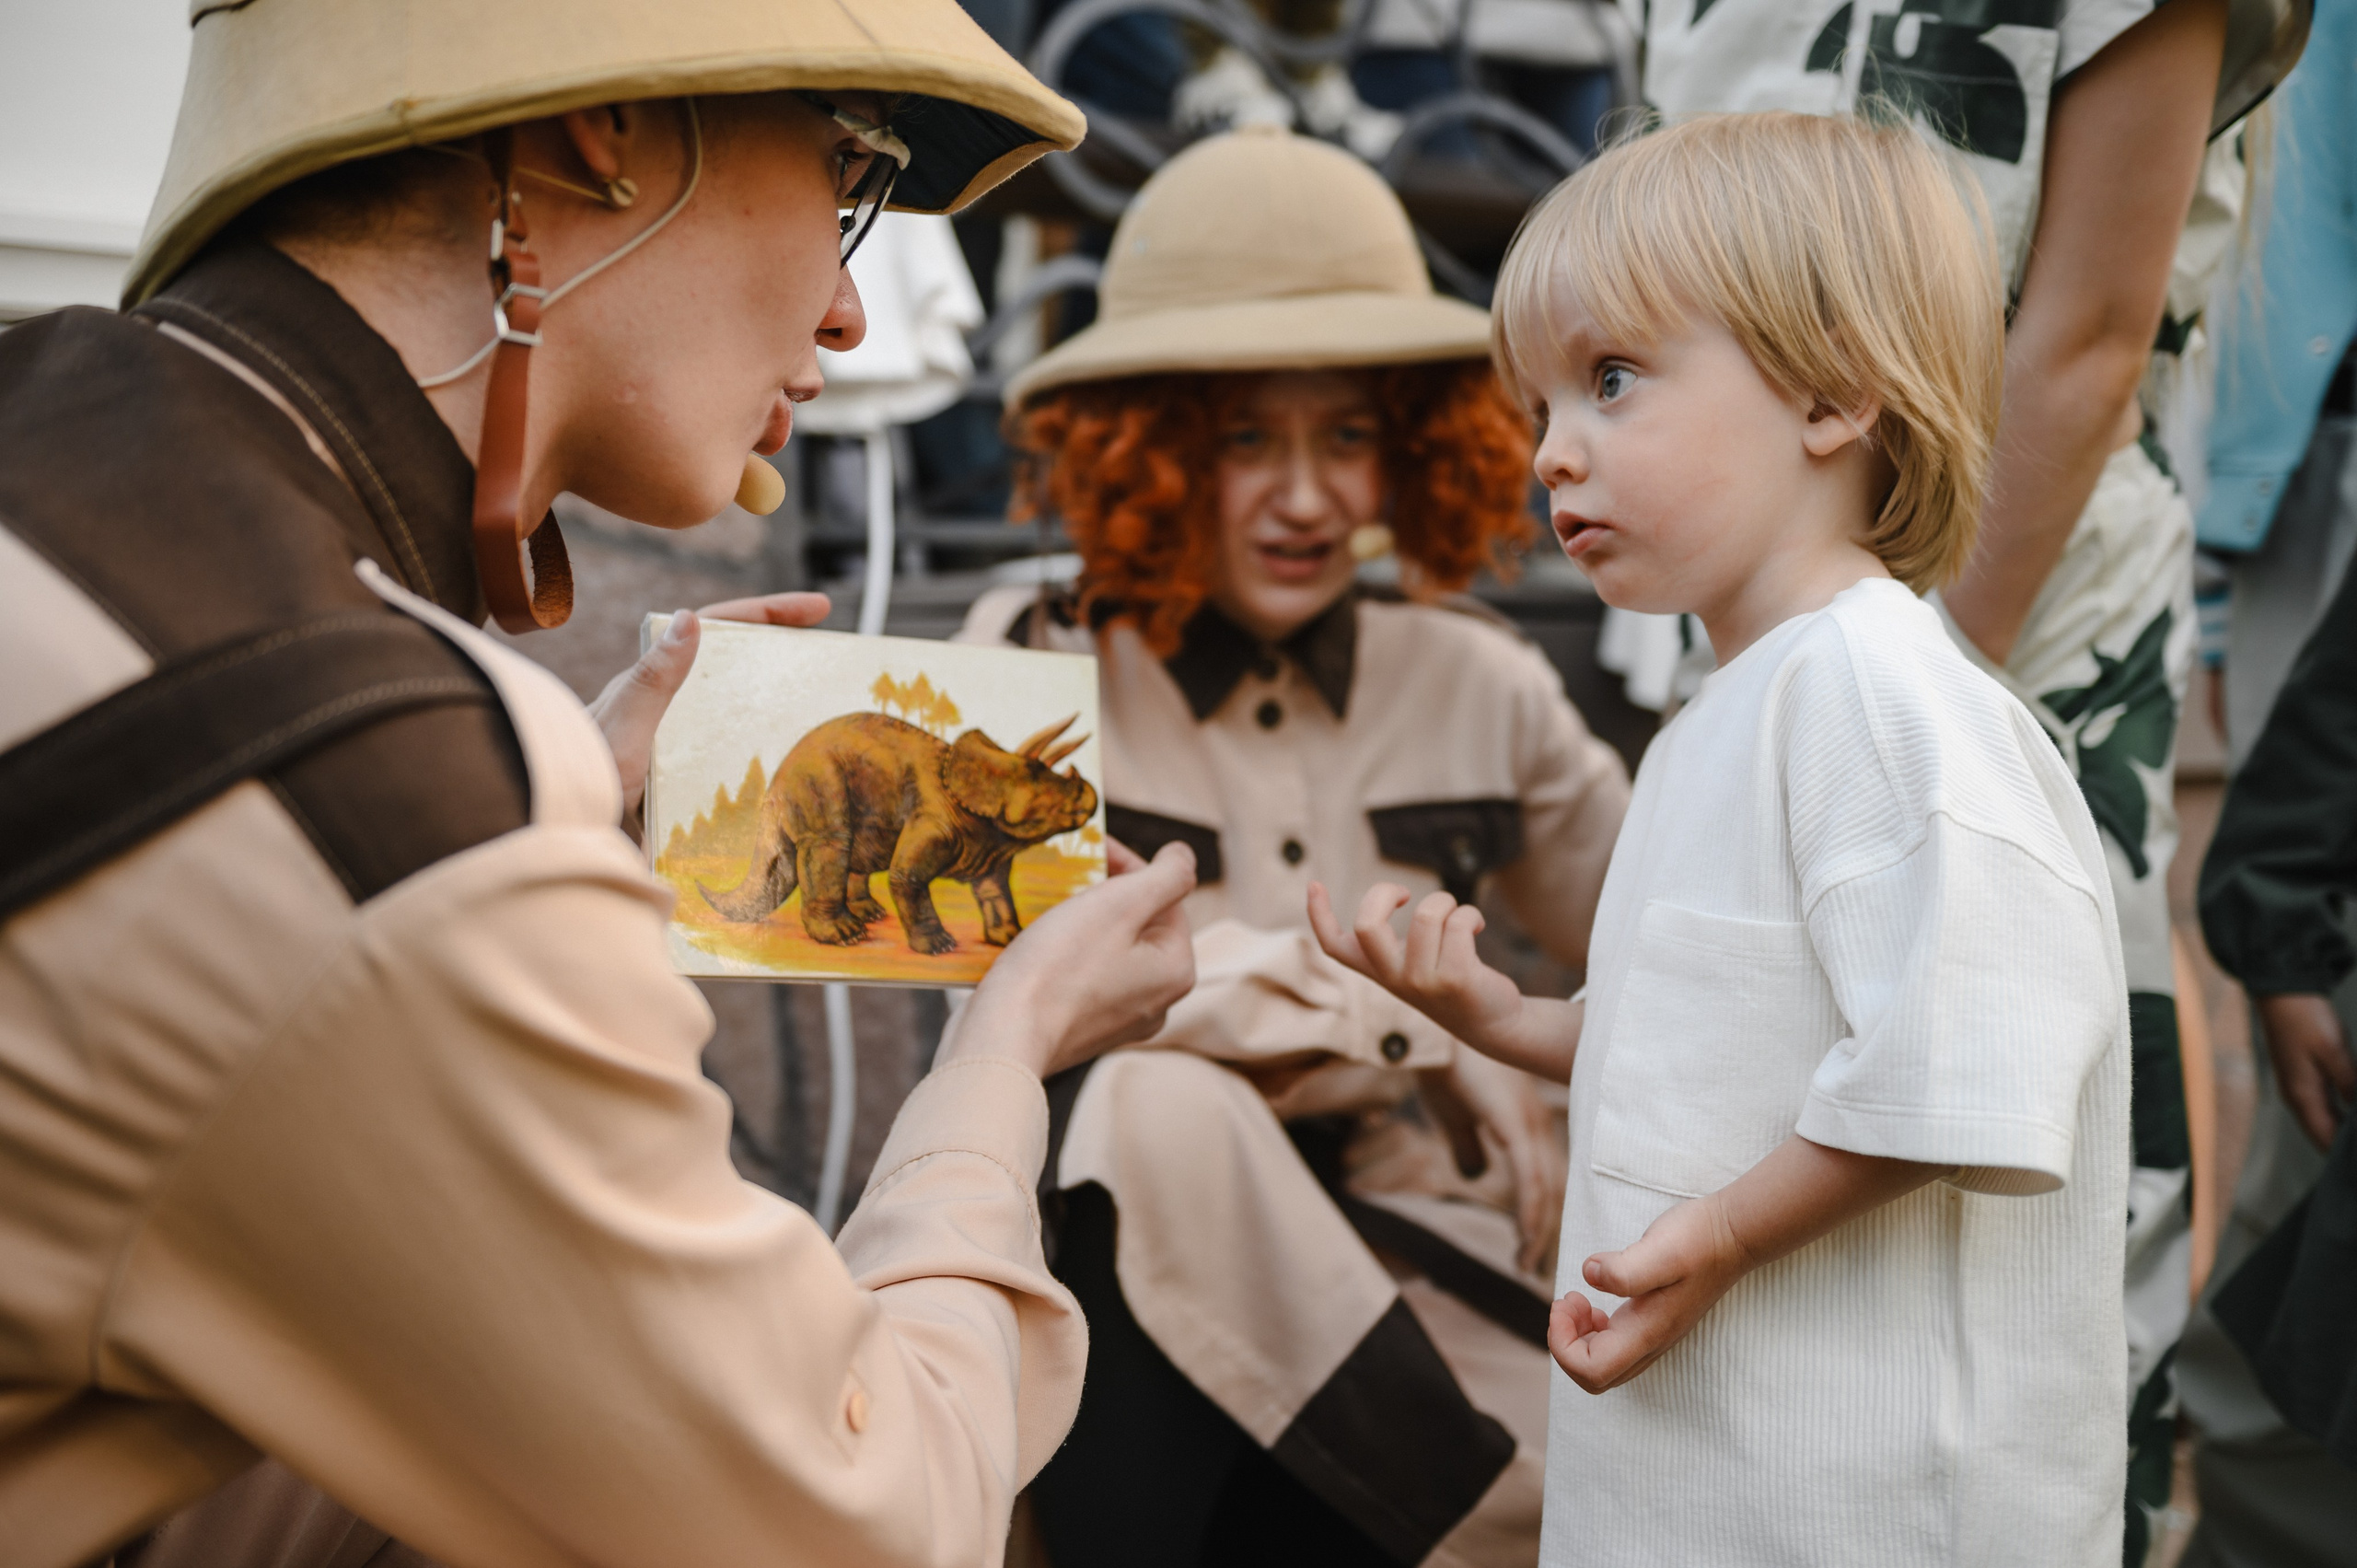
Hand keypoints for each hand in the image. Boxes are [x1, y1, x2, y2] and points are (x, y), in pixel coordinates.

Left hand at [589, 593, 831, 822]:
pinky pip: (732, 771)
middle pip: (735, 668)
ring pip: (737, 719)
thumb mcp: (621, 728)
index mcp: (653, 684)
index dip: (768, 613)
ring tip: (828, 726)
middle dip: (784, 655)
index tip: (819, 607)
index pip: (717, 630)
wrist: (552, 835)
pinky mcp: (681, 788)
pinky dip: (763, 772)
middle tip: (835, 660)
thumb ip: (652, 681)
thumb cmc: (576, 780)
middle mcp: (667, 710)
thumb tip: (691, 617)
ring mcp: (676, 749)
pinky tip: (791, 792)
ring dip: (779, 717)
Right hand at [947, 840, 1198, 1079]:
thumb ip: (1166, 875)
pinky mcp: (1081, 1030)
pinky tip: (1036, 937)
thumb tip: (1183, 856)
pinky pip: (1082, 976)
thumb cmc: (1060, 967)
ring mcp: (1119, 1021)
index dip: (1129, 865)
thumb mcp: (1119, 905)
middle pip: (1138, 925)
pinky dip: (1065, 952)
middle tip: (1067, 870)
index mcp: (1177, 971)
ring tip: (1047, 898)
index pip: (1166, 898)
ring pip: (1108, 949)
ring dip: (1082, 919)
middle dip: (1104, 892)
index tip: (1091, 846)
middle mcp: (1157, 1001)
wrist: (1003, 1037)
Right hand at [1308, 881, 1534, 1062]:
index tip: (1313, 884)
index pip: (1334, 946)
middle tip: (1405, 894)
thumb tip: (1386, 896)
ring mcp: (1423, 982)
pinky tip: (1477, 927)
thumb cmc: (1450, 980)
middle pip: (1367, 925)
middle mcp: (1394, 979)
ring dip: (1447, 902)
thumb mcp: (1415, 963)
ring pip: (1427, 914)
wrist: (1493, 1024)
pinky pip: (1458, 922)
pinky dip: (1471, 915)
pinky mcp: (1455, 979)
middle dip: (1384, 892)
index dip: (1318, 914)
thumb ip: (1395, 942)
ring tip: (1459, 916)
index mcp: (1378, 971)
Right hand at [1421, 1049, 1564, 1274]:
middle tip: (1532, 1265)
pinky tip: (1525, 1237)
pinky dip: (1530, 1213)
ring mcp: (1530, 1123)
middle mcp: (1539, 1121)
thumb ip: (1468, 1146)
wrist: (1430, 1038)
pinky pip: (1530, 1180)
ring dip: (1538, 1229)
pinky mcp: (1515, 1126)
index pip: (1546, 1172)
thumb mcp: (1456, 1117)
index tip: (1530, 1243)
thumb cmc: (1442, 1069)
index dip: (1540, 1210)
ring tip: (1526, 1262)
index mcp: (1528, 1119)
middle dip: (1544, 1228)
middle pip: (1553, 1185)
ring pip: (1546, 1188)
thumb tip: (1473, 1175)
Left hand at [1548, 1192, 1747, 1392]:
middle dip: (1567, 1344)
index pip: (1591, 1371)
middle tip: (1570, 1301)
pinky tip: (1598, 1302)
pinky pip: (1616, 1347)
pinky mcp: (1655, 1323)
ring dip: (1579, 1338)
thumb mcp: (1659, 1250)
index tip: (1564, 1302)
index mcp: (1646, 1333)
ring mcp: (1655, 1337)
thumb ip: (1623, 1270)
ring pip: (1604, 1365)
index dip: (1563, 1345)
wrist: (1732, 1235)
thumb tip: (1589, 1276)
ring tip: (1580, 1301)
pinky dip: (1595, 1331)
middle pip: (1595, 1377)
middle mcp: (1651, 1343)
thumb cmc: (1696, 1240)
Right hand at [2257, 993, 2353, 1150]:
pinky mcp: (2301, 1075)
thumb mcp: (2335, 1052)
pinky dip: (2339, 1112)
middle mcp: (2296, 1095)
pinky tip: (2354, 1108)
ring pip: (2323, 1119)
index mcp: (2302, 1094)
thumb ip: (2350, 1085)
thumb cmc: (2304, 1018)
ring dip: (2343, 1128)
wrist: (2281, 991)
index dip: (2346, 1152)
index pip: (2325, 1138)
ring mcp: (2297, 1085)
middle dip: (2347, 1142)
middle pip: (2323, 1132)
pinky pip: (2322, 1104)